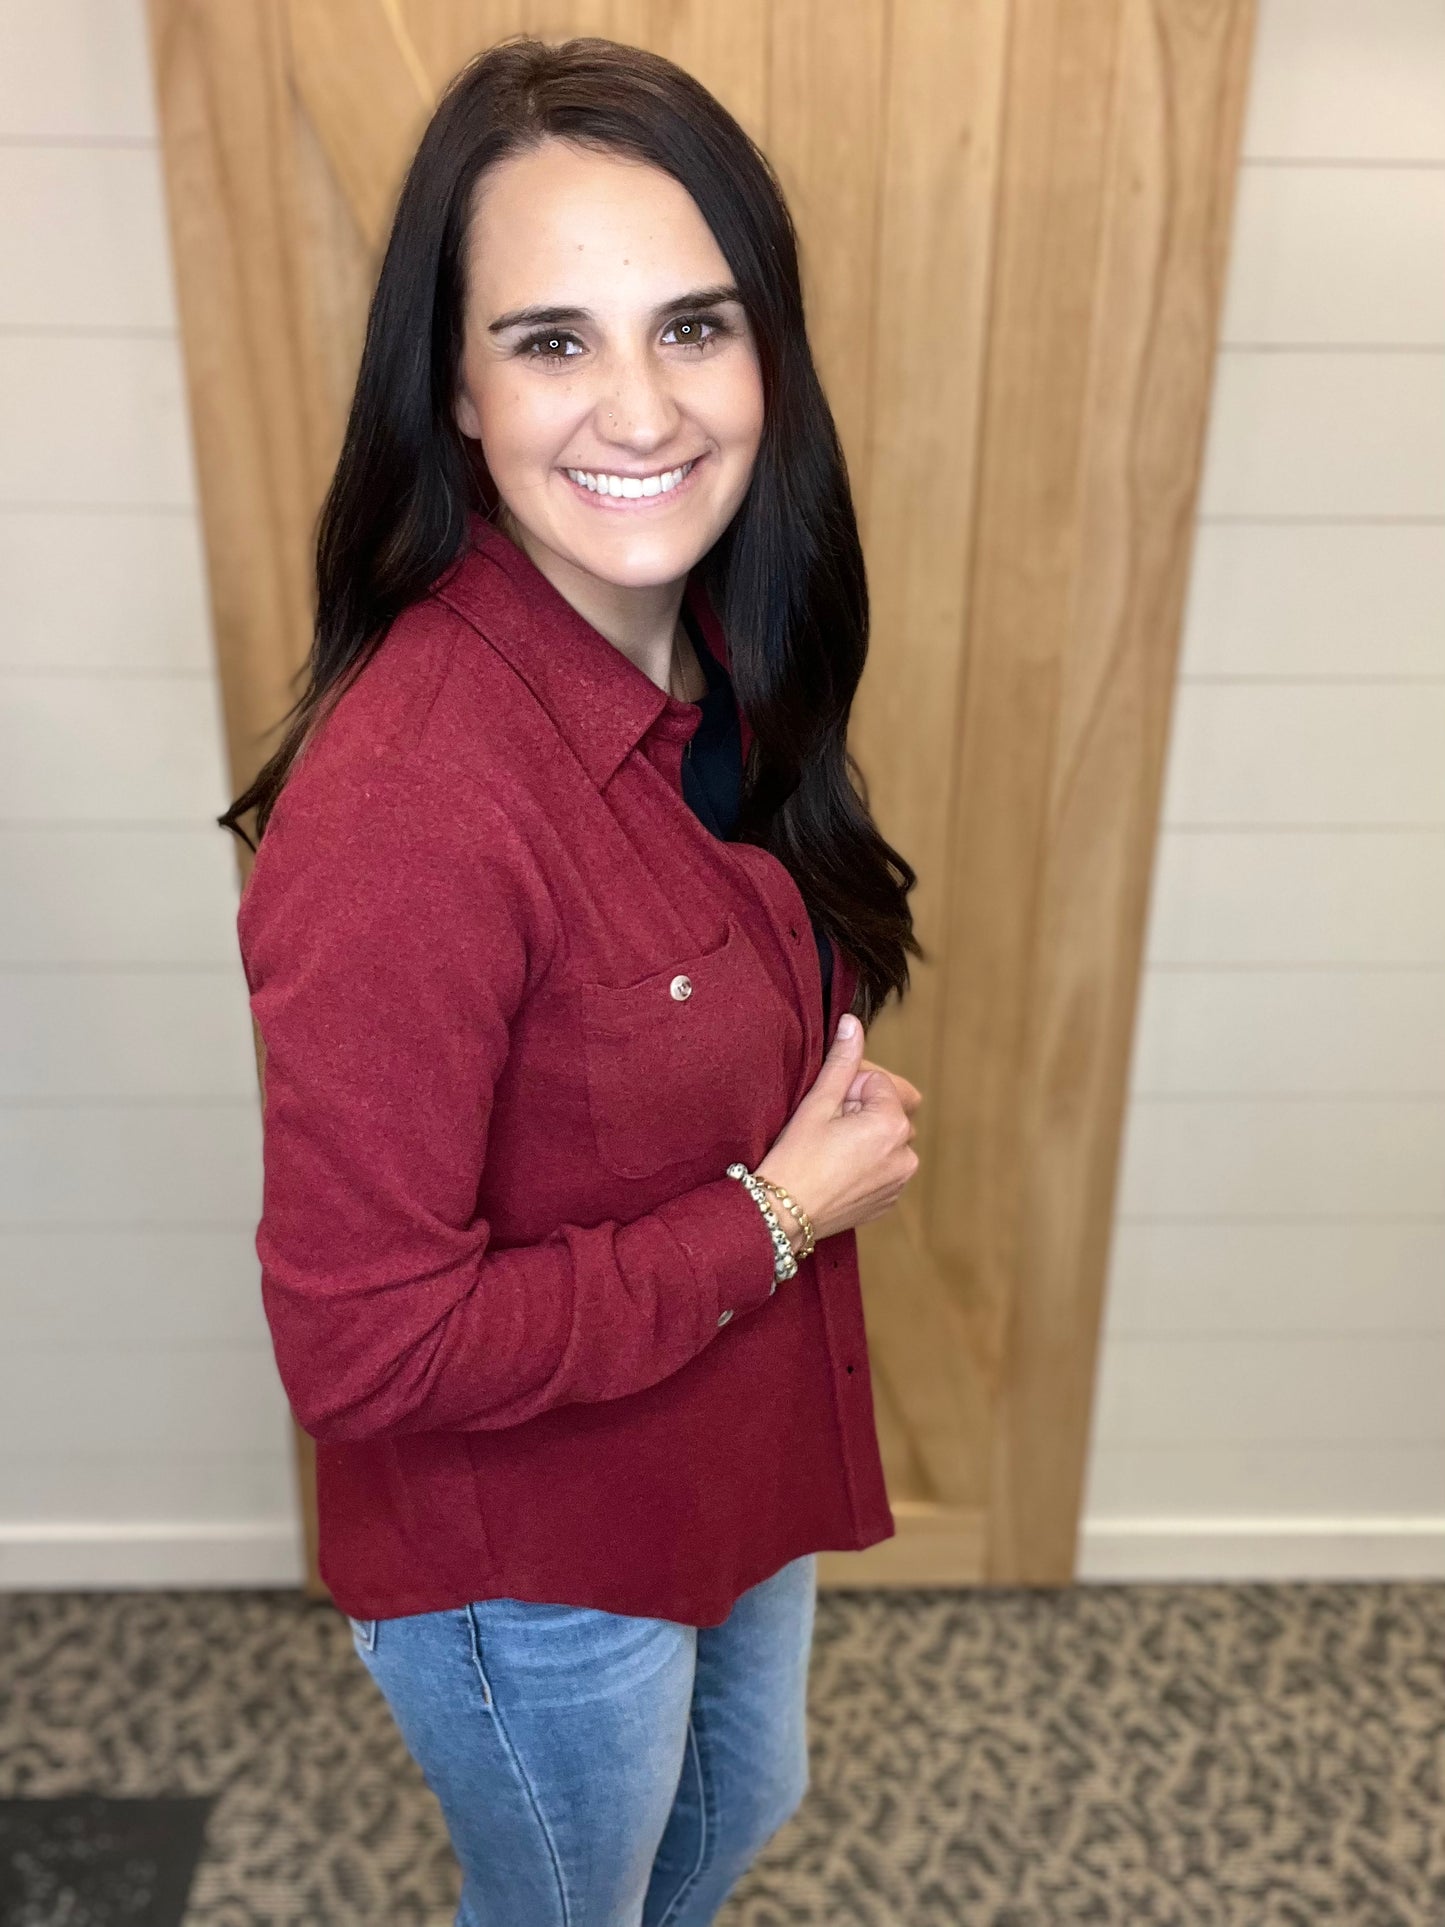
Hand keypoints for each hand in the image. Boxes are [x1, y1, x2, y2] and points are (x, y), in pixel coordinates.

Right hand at [754, 1015, 918, 1249]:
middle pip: (887, 1110)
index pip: (877, 1083)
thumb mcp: (817, 1104)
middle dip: (861, 1111)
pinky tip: (836, 1170)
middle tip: (826, 1130)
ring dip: (866, 1136)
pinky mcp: (889, 1199)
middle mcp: (906, 1153)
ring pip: (886, 1139)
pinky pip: (884, 1167)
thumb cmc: (796, 1158)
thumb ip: (842, 1061)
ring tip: (830, 1151)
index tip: (825, 1111)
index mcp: (892, 1125)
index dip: (847, 1091)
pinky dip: (867, 1163)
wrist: (783, 1216)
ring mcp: (900, 1180)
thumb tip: (852, 1022)